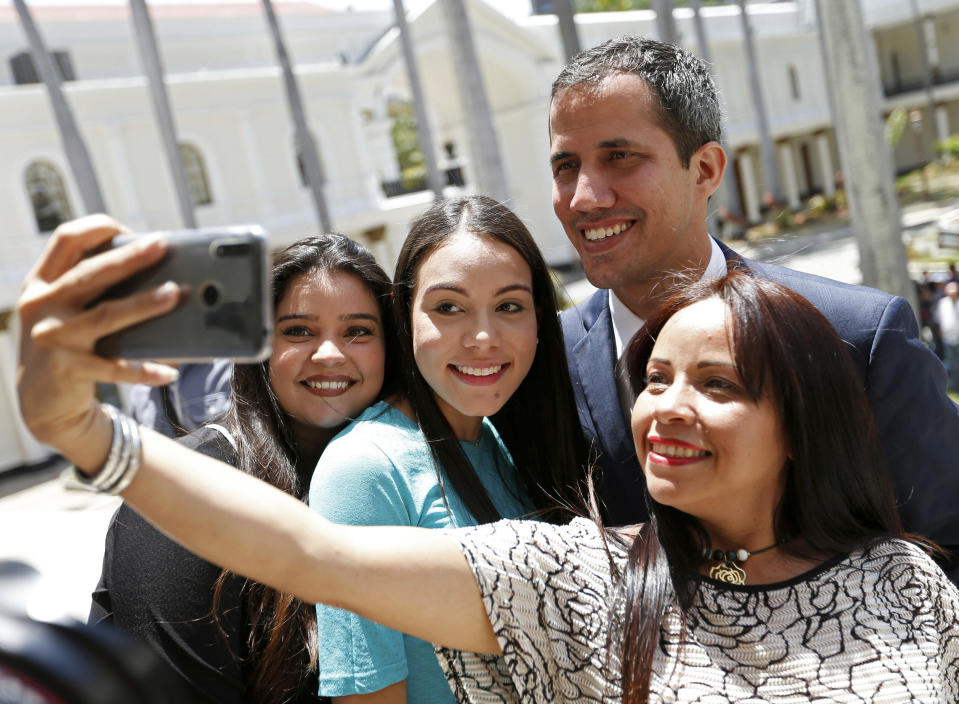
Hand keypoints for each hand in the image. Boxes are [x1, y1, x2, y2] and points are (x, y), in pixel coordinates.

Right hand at [16, 215, 180, 470]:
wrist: (42, 404)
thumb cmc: (69, 346)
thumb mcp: (67, 312)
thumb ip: (95, 291)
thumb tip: (159, 274)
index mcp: (41, 284)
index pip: (65, 241)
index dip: (96, 229)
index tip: (128, 229)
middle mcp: (41, 306)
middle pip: (89, 274)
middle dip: (128, 258)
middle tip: (162, 245)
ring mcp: (51, 338)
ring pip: (105, 316)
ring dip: (142, 304)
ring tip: (174, 294)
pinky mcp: (66, 370)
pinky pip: (114, 368)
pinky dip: (143, 370)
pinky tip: (169, 371)